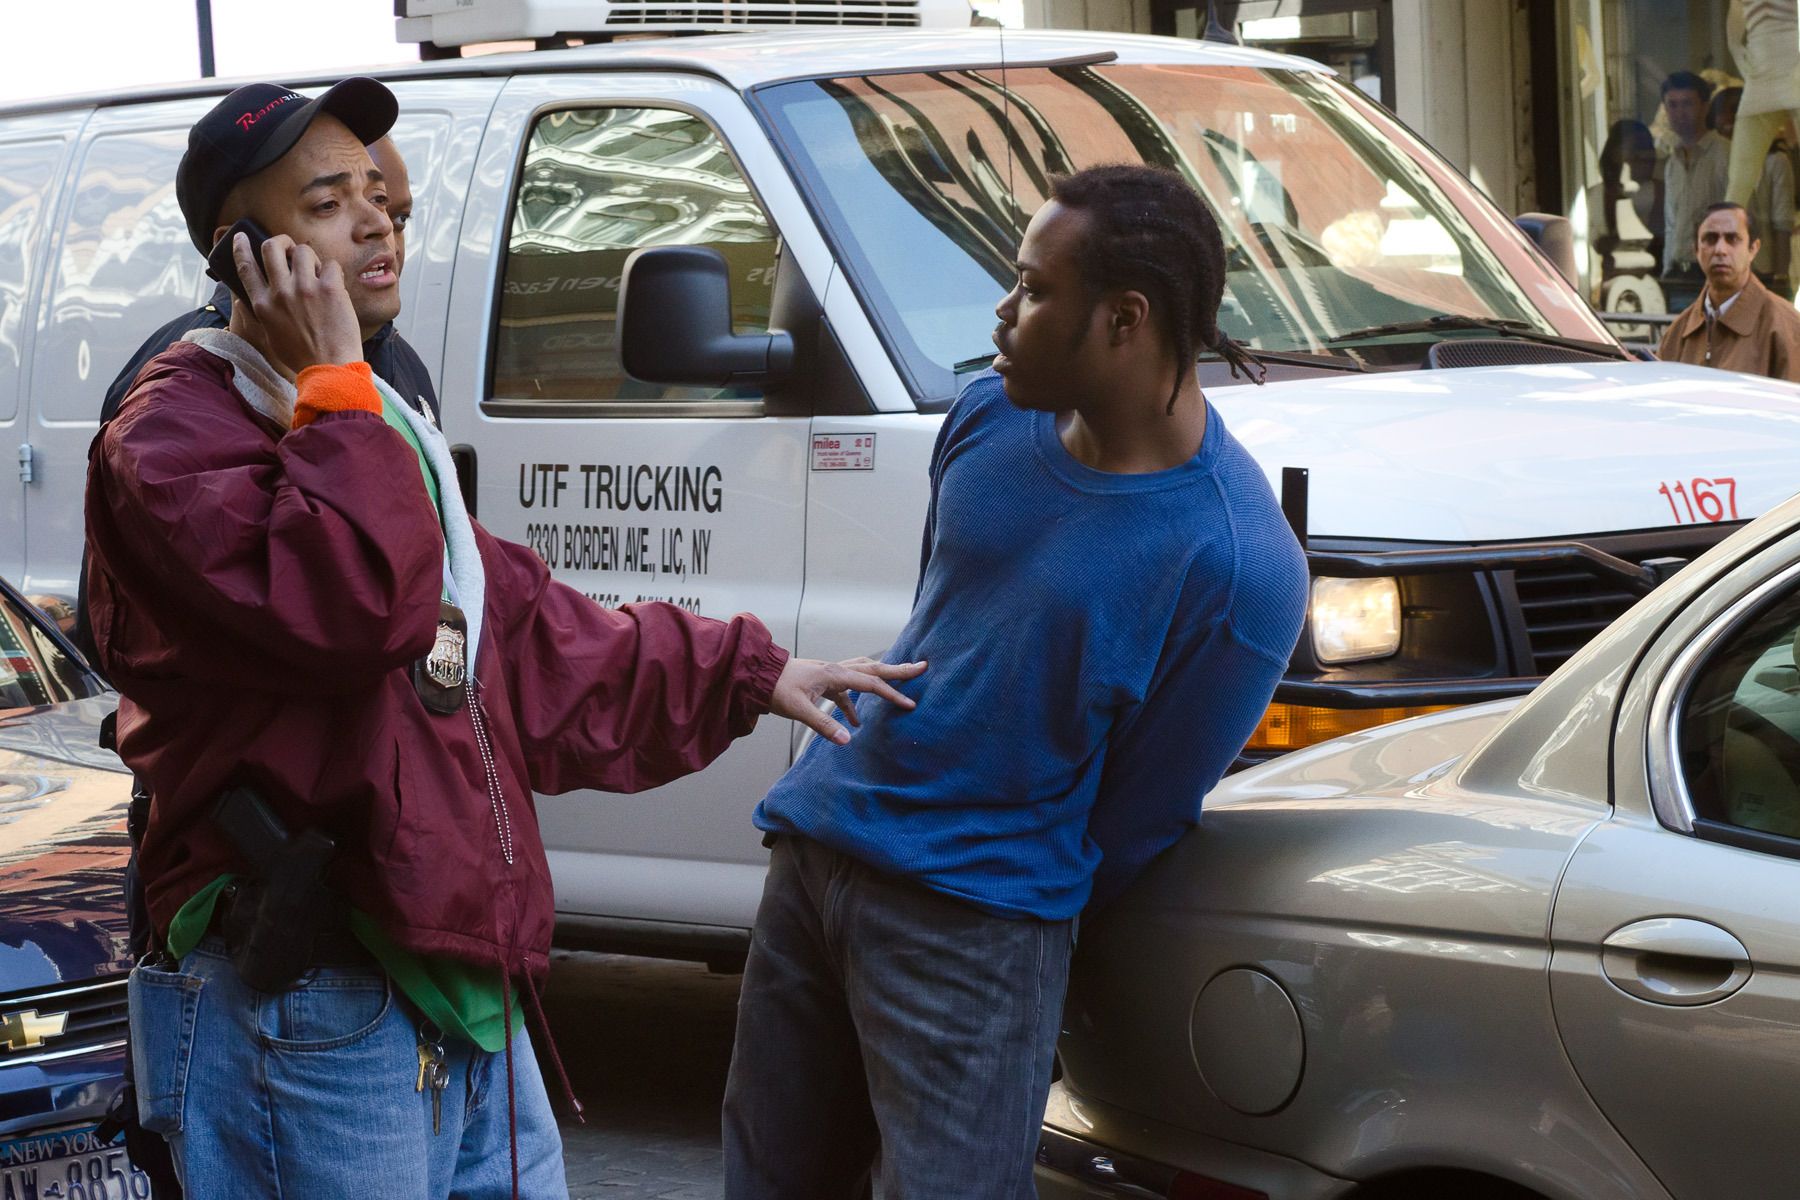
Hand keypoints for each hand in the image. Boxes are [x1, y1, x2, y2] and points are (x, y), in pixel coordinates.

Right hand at [234, 232, 362, 372]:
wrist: (330, 368)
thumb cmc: (301, 356)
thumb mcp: (270, 333)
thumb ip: (265, 311)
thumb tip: (259, 296)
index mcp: (262, 304)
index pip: (245, 267)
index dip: (241, 247)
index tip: (241, 236)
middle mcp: (280, 293)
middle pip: (271, 247)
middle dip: (281, 241)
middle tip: (290, 248)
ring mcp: (305, 289)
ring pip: (302, 250)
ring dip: (310, 257)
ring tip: (317, 272)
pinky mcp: (329, 289)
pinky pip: (330, 264)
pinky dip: (333, 272)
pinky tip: (335, 286)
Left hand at [769, 656, 926, 745]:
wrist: (757, 676)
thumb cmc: (776, 688)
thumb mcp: (799, 709)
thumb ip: (824, 724)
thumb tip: (848, 740)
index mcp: (835, 674)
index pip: (871, 684)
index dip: (892, 693)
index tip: (910, 703)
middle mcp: (836, 669)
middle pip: (874, 669)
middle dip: (899, 670)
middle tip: (922, 667)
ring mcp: (830, 673)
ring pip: (863, 673)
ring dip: (882, 678)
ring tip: (899, 682)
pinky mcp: (823, 682)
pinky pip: (847, 690)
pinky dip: (855, 703)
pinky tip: (856, 722)